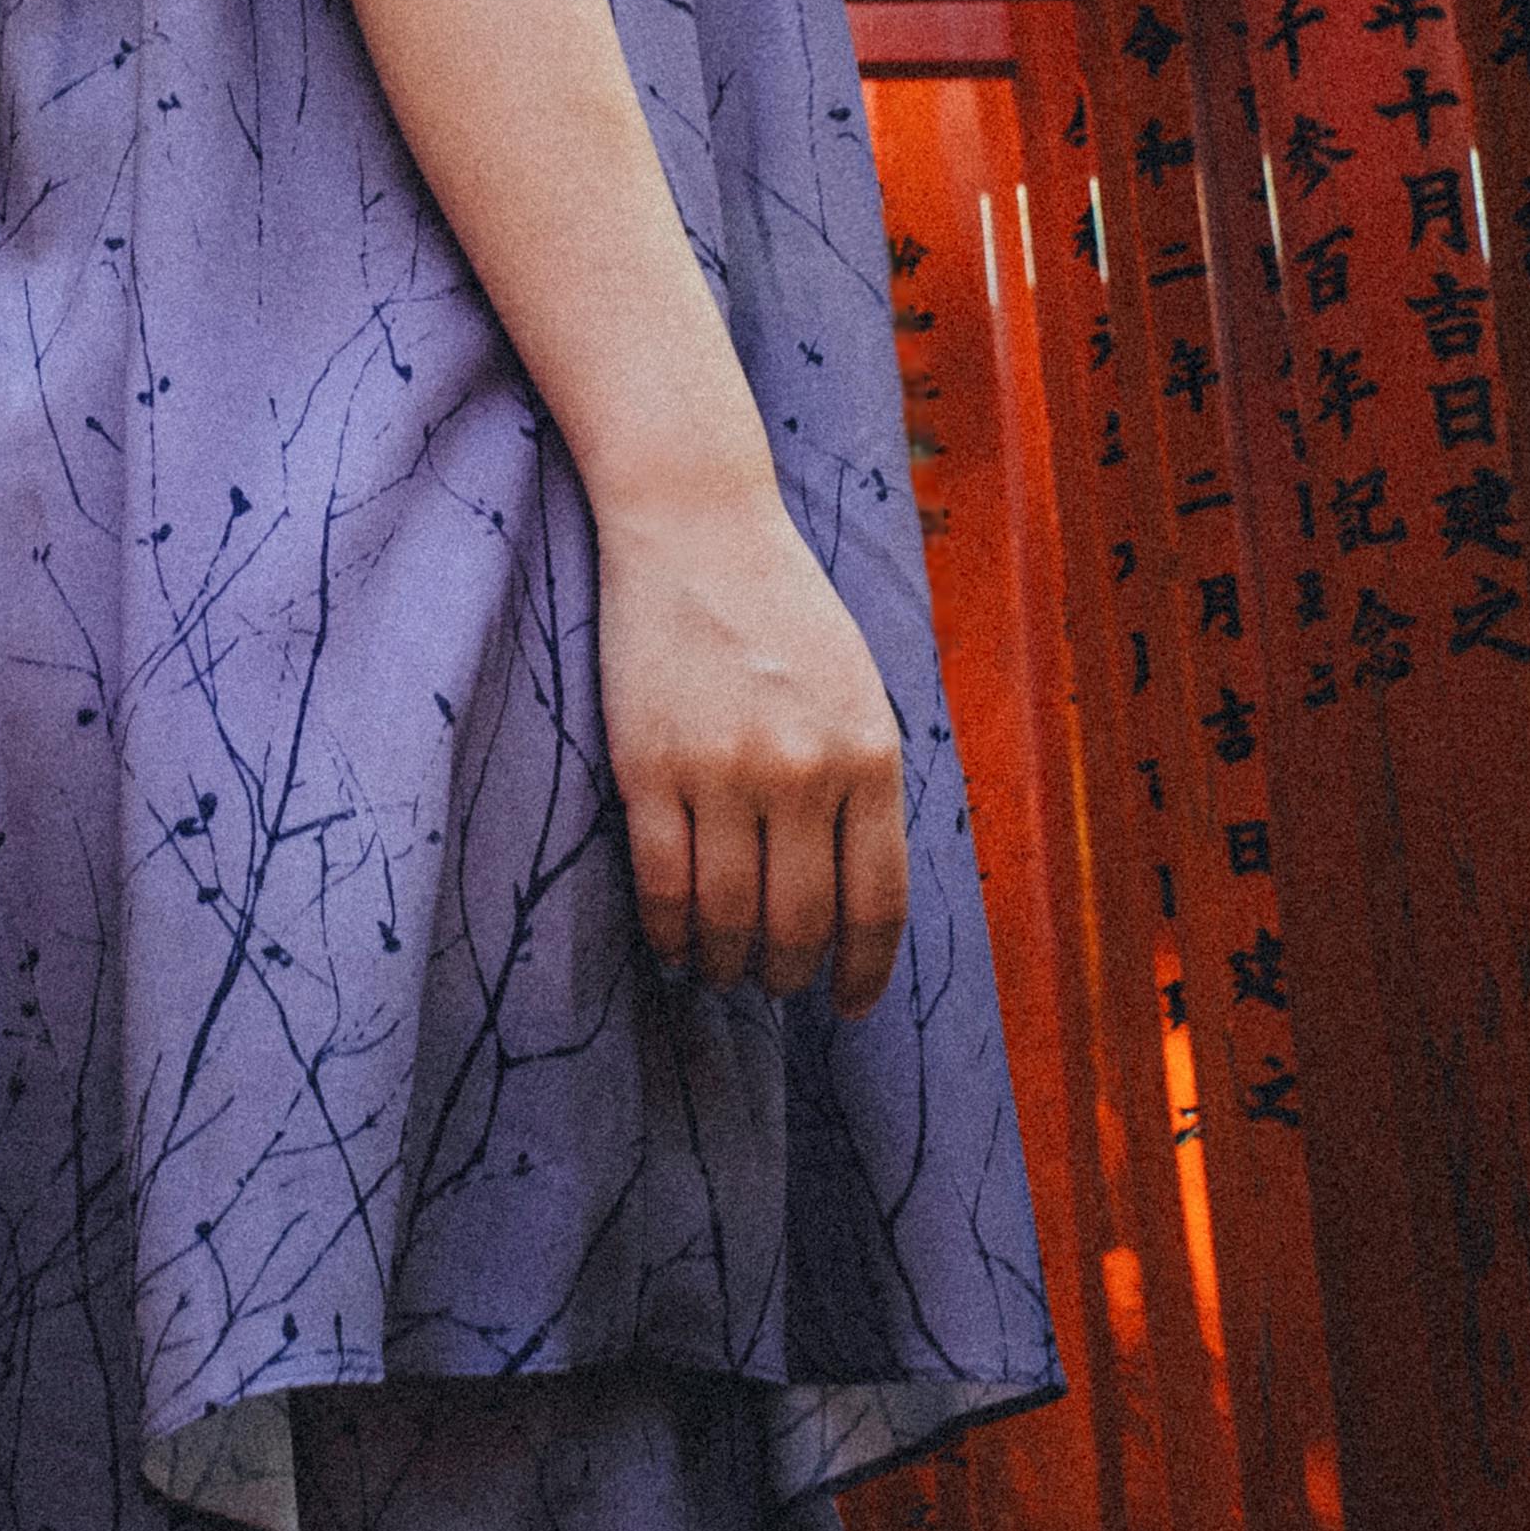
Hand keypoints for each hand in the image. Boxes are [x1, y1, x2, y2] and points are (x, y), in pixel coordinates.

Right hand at [595, 483, 910, 1019]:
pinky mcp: (651, 765)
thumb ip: (863, 786)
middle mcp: (804, 771)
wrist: (698, 526)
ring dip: (725, 965)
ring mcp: (724, 770)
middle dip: (787, 977)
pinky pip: (661, 884)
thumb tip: (856, 901)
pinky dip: (668, 931)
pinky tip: (673, 940)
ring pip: (727, 918)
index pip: (878, 903)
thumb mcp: (859, 692)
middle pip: (799, 926)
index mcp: (870, 755)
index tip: (851, 1004)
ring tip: (720, 972)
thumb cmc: (784, 611)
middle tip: (774, 986)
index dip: (865, 972)